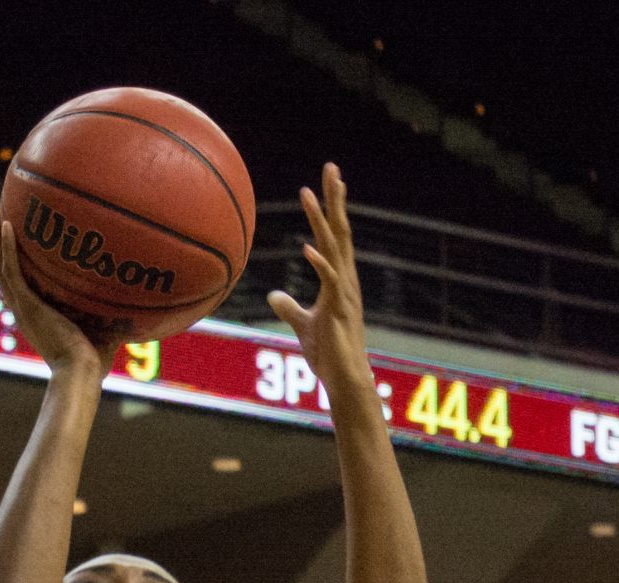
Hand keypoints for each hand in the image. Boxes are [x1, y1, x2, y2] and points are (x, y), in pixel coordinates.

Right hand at [0, 206, 106, 381]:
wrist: (81, 374)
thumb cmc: (94, 362)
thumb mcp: (102, 329)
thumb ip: (109, 312)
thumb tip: (136, 298)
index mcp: (36, 316)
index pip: (20, 285)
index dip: (15, 264)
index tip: (18, 242)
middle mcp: (24, 310)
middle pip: (3, 270)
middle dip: (0, 242)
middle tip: (0, 216)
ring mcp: (22, 307)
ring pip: (0, 265)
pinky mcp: (26, 305)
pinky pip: (10, 271)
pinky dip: (6, 246)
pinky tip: (7, 223)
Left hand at [265, 164, 368, 396]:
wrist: (345, 380)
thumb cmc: (329, 354)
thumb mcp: (303, 325)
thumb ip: (289, 307)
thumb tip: (273, 294)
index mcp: (338, 279)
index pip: (335, 236)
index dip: (332, 208)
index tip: (328, 181)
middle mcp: (345, 280)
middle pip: (340, 232)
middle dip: (335, 200)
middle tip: (331, 167)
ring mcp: (344, 294)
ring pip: (334, 249)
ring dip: (321, 222)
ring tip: (309, 194)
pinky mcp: (339, 311)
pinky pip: (330, 282)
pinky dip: (320, 263)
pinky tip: (309, 247)